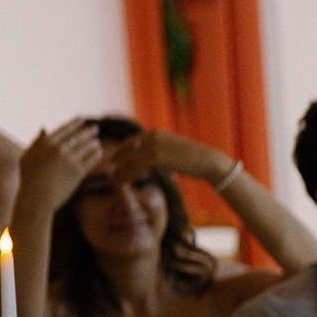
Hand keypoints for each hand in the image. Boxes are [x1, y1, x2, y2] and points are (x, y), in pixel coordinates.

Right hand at [17, 120, 104, 209]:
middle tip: (95, 129)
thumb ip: (36, 142)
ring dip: (93, 142)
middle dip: (88, 131)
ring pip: (86, 146)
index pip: (64, 129)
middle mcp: (58, 148)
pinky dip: (96, 154)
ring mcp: (70, 159)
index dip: (75, 123)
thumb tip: (43, 127)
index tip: (82, 118)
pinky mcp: (78, 171)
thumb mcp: (26, 157)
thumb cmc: (29, 179)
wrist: (37, 198)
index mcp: (45, 143)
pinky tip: (98, 152)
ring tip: (96, 141)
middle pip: (78, 135)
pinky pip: (91, 159)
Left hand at [104, 128, 229, 187]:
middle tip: (107, 173)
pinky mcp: (157, 158)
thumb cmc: (195, 160)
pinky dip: (126, 175)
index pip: (131, 141)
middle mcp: (152, 137)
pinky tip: (122, 183)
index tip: (113, 162)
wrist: (208, 161)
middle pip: (126, 149)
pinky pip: (135, 167)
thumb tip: (156, 159)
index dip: (120, 152)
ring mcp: (154, 146)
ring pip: (128, 159)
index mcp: (155, 133)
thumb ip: (161, 151)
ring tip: (112, 181)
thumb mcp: (175, 150)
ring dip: (118, 171)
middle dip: (115, 161)